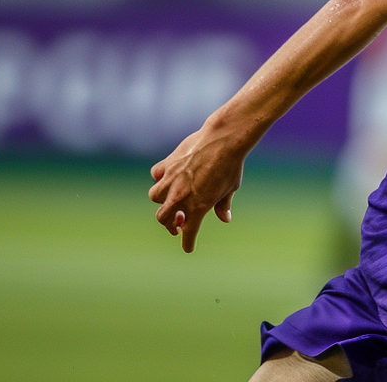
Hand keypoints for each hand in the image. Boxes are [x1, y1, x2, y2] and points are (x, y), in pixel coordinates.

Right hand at [148, 124, 244, 252]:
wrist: (223, 139)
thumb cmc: (231, 165)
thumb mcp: (231, 188)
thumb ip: (223, 205)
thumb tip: (225, 219)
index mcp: (199, 206)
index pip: (188, 233)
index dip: (187, 243)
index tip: (187, 247)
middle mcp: (181, 195)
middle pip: (163, 218)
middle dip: (169, 224)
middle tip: (177, 224)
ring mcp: (172, 179)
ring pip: (155, 197)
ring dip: (162, 201)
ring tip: (171, 200)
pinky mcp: (168, 163)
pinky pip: (156, 174)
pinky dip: (160, 178)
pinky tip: (168, 177)